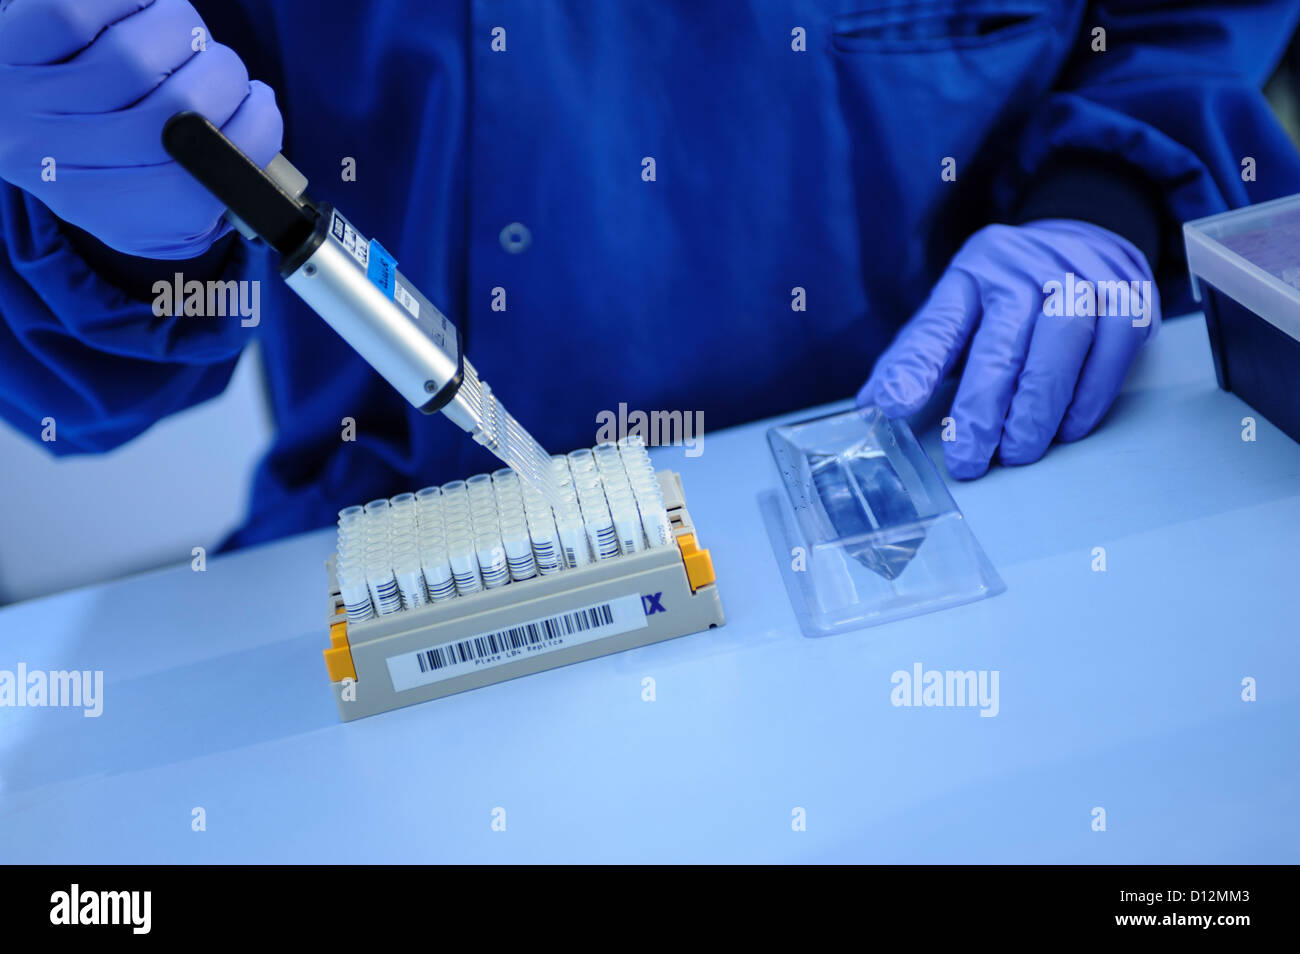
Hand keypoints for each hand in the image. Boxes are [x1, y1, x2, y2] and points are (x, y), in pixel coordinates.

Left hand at [0, 0, 282, 258]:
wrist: (12, 125)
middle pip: (182, 110)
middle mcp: (69, 165)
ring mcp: (31, 104)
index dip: (257, 131)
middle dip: (224, 76)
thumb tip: (257, 159)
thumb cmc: (108, 161)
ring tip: (178, 38)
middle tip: (219, 69)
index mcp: (119, 214)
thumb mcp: (165, 212)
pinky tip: (140, 9)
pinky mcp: (10, 48)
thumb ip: (221, 195)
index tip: (260, 104)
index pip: (209, 179)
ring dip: (180, 30)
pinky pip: (79, 9)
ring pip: (138, 53)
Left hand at [857, 219, 1159, 477]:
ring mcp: (1080, 281)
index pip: (938, 324)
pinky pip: (1108, 356)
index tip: (892, 407)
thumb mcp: (959, 308)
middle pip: (1000, 344)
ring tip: (1017, 452)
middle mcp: (1024, 272)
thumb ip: (919, 355)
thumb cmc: (1011, 290)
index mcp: (972, 274)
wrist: (1086, 233)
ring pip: (1059, 348)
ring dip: (1036, 410)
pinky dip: (1086, 400)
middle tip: (968, 459)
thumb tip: (871, 409)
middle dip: (981, 409)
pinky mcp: (1128, 300)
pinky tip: (1065, 429)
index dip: (914, 368)